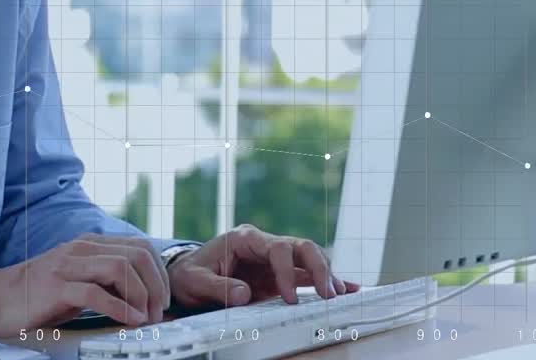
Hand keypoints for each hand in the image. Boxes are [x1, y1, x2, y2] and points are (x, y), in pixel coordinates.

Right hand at [0, 233, 169, 336]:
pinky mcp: (55, 287)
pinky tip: (129, 321)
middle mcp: (81, 249)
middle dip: (156, 286)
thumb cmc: (40, 295)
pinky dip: (120, 308)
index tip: (162, 300)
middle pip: (136, 256)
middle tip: (157, 313)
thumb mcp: (79, 280)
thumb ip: (107, 280)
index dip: (160, 274)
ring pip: (120, 268)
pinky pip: (95, 293)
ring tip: (144, 318)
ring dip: (141, 296)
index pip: (140, 247)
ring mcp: (67, 266)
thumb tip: (145, 297)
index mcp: (90, 245)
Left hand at [166, 223, 359, 309]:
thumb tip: (244, 294)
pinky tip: (348, 290)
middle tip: (328, 295)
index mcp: (244, 239)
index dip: (287, 272)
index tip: (289, 298)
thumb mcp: (194, 281)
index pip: (276, 248)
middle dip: (319, 269)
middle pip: (301, 247)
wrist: (187, 277)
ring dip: (327, 276)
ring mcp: (274, 259)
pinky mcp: (280, 275)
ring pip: (310, 260)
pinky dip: (327, 281)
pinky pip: (308, 275)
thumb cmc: (189, 275)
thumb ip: (217, 287)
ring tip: (341, 297)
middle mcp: (264, 245)